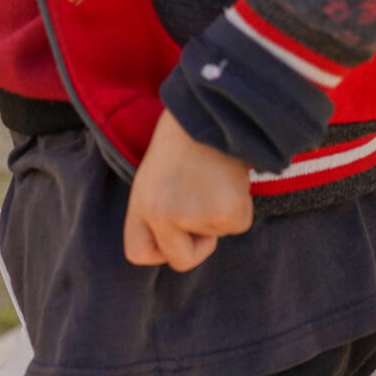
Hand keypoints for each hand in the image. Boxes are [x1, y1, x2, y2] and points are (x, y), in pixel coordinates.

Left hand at [123, 109, 253, 271]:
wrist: (210, 114)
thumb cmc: (181, 143)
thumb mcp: (152, 178)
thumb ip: (156, 212)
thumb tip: (177, 246)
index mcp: (141, 205)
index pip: (138, 253)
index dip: (157, 249)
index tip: (170, 234)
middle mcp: (164, 217)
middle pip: (181, 260)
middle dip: (194, 244)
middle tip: (198, 206)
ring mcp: (196, 218)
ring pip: (214, 237)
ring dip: (215, 214)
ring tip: (209, 178)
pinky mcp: (229, 215)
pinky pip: (236, 226)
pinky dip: (236, 208)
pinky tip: (226, 180)